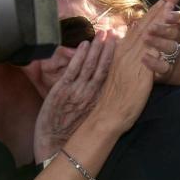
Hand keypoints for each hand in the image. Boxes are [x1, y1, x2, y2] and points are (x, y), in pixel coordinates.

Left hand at [33, 38, 113, 161]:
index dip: (118, 60)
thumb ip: (100, 102)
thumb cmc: (74, 135)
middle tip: (116, 33)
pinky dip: (80, 56)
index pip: (113, 76)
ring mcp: (78, 90)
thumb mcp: (93, 118)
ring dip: (97, 48)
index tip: (124, 47)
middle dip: (110, 49)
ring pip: (90, 65)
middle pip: (104, 67)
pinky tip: (86, 44)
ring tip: (103, 34)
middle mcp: (93, 93)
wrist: (55, 146)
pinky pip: (74, 69)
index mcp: (101, 100)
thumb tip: (110, 90)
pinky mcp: (63, 90)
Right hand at [91, 0, 179, 133]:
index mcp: (124, 50)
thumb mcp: (122, 70)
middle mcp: (128, 52)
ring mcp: (134, 62)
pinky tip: (172, 32)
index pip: (143, 24)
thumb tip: (128, 40)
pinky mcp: (140, 75)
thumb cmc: (116, 94)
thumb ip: (127, 55)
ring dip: (163, 18)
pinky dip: (161, 41)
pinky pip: (152, 55)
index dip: (156, 8)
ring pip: (150, 35)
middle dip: (163, 5)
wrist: (107, 115)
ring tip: (175, 2)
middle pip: (148, 23)